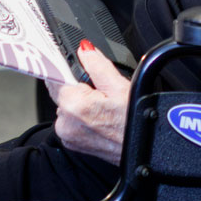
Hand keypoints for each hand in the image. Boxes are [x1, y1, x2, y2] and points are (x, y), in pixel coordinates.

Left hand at [46, 40, 131, 161]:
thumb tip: (85, 50)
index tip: (76, 66)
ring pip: (67, 106)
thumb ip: (98, 64)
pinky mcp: (73, 144)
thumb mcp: (120, 86)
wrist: (145, 150)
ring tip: (103, 106)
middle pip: (61, 92)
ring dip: (80, 102)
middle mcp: (65, 123)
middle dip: (77, 86)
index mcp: (73, 105)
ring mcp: (68, 136)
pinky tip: (100, 117)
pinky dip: (81, 116)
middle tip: (101, 91)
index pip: (55, 77)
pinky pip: (71, 121)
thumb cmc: (138, 123)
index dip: (67, 68)